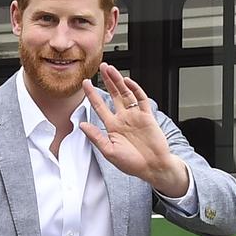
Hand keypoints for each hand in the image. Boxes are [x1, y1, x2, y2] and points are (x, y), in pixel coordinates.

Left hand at [79, 63, 188, 196]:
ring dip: (119, 81)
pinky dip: (135, 90)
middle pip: (114, 95)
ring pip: (126, 94)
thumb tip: (82, 125)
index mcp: (112, 127)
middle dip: (108, 81)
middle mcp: (123, 119)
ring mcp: (135, 116)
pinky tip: (128, 82)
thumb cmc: (132, 163)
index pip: (100, 106)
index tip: (85, 83)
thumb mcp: (109, 151)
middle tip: (102, 67)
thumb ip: (96, 137)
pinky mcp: (147, 116)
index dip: (92, 94)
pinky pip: (141, 100)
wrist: (153, 167)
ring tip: (112, 69)